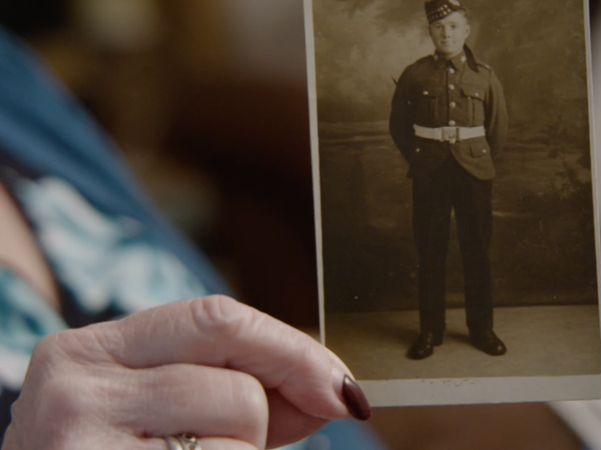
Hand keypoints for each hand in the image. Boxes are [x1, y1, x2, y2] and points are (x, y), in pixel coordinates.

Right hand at [2, 295, 369, 449]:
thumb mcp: (157, 411)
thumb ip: (242, 390)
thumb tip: (335, 391)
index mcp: (86, 352)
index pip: (216, 317)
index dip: (292, 349)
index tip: (340, 384)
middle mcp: (77, 391)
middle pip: (237, 387)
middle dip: (258, 423)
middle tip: (218, 445)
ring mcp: (82, 446)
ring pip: (239, 433)